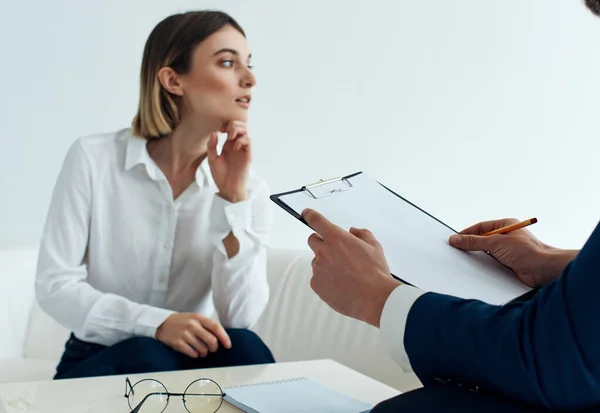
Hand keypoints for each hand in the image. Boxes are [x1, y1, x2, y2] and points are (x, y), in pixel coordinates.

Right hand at [155, 313, 231, 357]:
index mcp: (198, 318)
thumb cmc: (182, 321)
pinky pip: (192, 353)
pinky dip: (195, 355)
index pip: (216, 327)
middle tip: (212, 349)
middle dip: (214, 348)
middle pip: (211, 340)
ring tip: (202, 352)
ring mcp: (184, 334)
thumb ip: (206, 326)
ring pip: (202, 349)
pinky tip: (194, 353)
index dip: (224, 337)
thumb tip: (220, 338)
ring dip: (204, 353)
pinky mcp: (177, 343)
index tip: (228, 345)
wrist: (161, 323)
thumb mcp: (194, 318)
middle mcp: (192, 325)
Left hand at [207, 121, 250, 202]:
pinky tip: (235, 146)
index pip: (231, 128)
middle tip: (226, 131)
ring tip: (230, 136)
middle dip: (233, 124)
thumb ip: (212, 146)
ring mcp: (243, 149)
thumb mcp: (212, 159)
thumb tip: (214, 133)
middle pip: (240, 126)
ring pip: (246, 131)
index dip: (226, 124)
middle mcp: (236, 145)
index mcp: (228, 145)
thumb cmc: (220, 175)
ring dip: (238, 130)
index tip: (220, 130)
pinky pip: (248, 142)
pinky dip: (241, 140)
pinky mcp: (248, 155)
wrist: (227, 188)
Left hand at [303, 209, 401, 327]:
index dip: (310, 215)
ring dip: (326, 263)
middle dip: (322, 242)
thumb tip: (353, 232)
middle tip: (336, 251)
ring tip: (345, 273)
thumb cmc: (375, 273)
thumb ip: (361, 234)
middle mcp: (324, 251)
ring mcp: (318, 268)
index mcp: (336, 238)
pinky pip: (317, 277)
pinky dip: (326, 279)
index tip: (307, 214)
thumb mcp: (374, 246)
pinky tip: (341, 284)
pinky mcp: (316, 284)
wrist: (374, 299)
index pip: (316, 220)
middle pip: (313, 240)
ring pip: (317, 261)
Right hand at [449, 218, 576, 287]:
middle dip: (471, 246)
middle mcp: (506, 237)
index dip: (466, 233)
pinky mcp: (508, 265)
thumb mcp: (496, 243)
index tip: (454, 240)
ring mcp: (507, 251)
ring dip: (478, 258)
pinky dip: (484, 267)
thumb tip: (456, 239)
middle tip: (457, 251)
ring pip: (486, 253)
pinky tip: (478, 270)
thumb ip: (474, 241)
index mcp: (505, 226)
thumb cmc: (528, 252)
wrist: (544, 270)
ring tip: (466, 262)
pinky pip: (491, 264)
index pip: (480, 227)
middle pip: (482, 240)